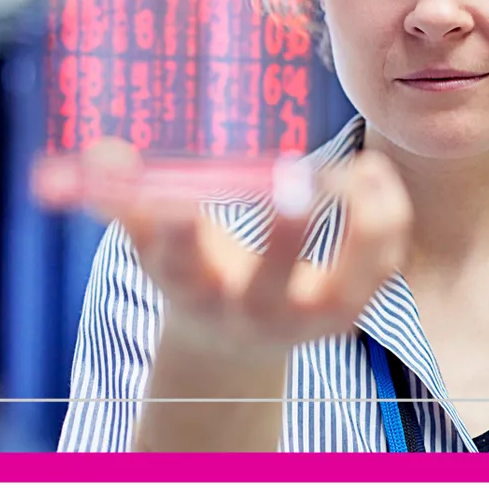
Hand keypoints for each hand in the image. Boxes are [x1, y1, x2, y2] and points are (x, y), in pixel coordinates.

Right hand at [32, 141, 411, 360]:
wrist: (236, 335)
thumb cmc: (195, 270)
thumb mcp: (152, 242)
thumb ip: (125, 196)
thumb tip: (102, 153)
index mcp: (199, 292)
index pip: (182, 267)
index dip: (178, 234)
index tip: (182, 197)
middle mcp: (255, 313)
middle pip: (270, 289)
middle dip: (283, 241)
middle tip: (293, 186)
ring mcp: (309, 316)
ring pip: (347, 283)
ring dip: (360, 224)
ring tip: (359, 168)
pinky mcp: (352, 306)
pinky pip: (384, 264)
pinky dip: (387, 216)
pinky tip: (374, 172)